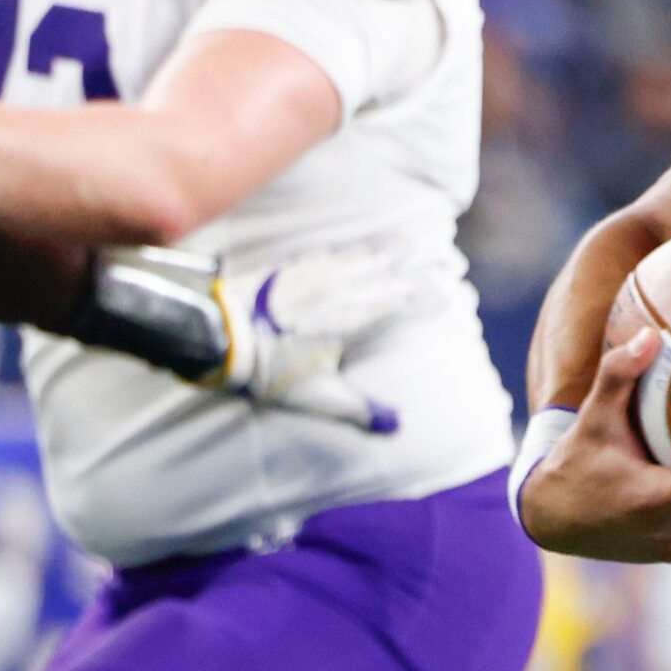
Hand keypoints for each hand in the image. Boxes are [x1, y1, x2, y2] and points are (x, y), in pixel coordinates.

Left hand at [211, 244, 426, 432]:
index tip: (446, 296)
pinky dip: (344, 251)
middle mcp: (337, 292)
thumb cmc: (272, 371)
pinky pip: (326, 255)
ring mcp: (313, 277)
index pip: (397, 306)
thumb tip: (395, 426)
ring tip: (403, 243)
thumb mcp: (319, 397)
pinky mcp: (289, 270)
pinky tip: (347, 249)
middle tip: (434, 261)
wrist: (225, 335)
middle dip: (410, 271)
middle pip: (382, 277)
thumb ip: (359, 410)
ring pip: (357, 260)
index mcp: (351, 320)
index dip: (422, 300)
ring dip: (382, 253)